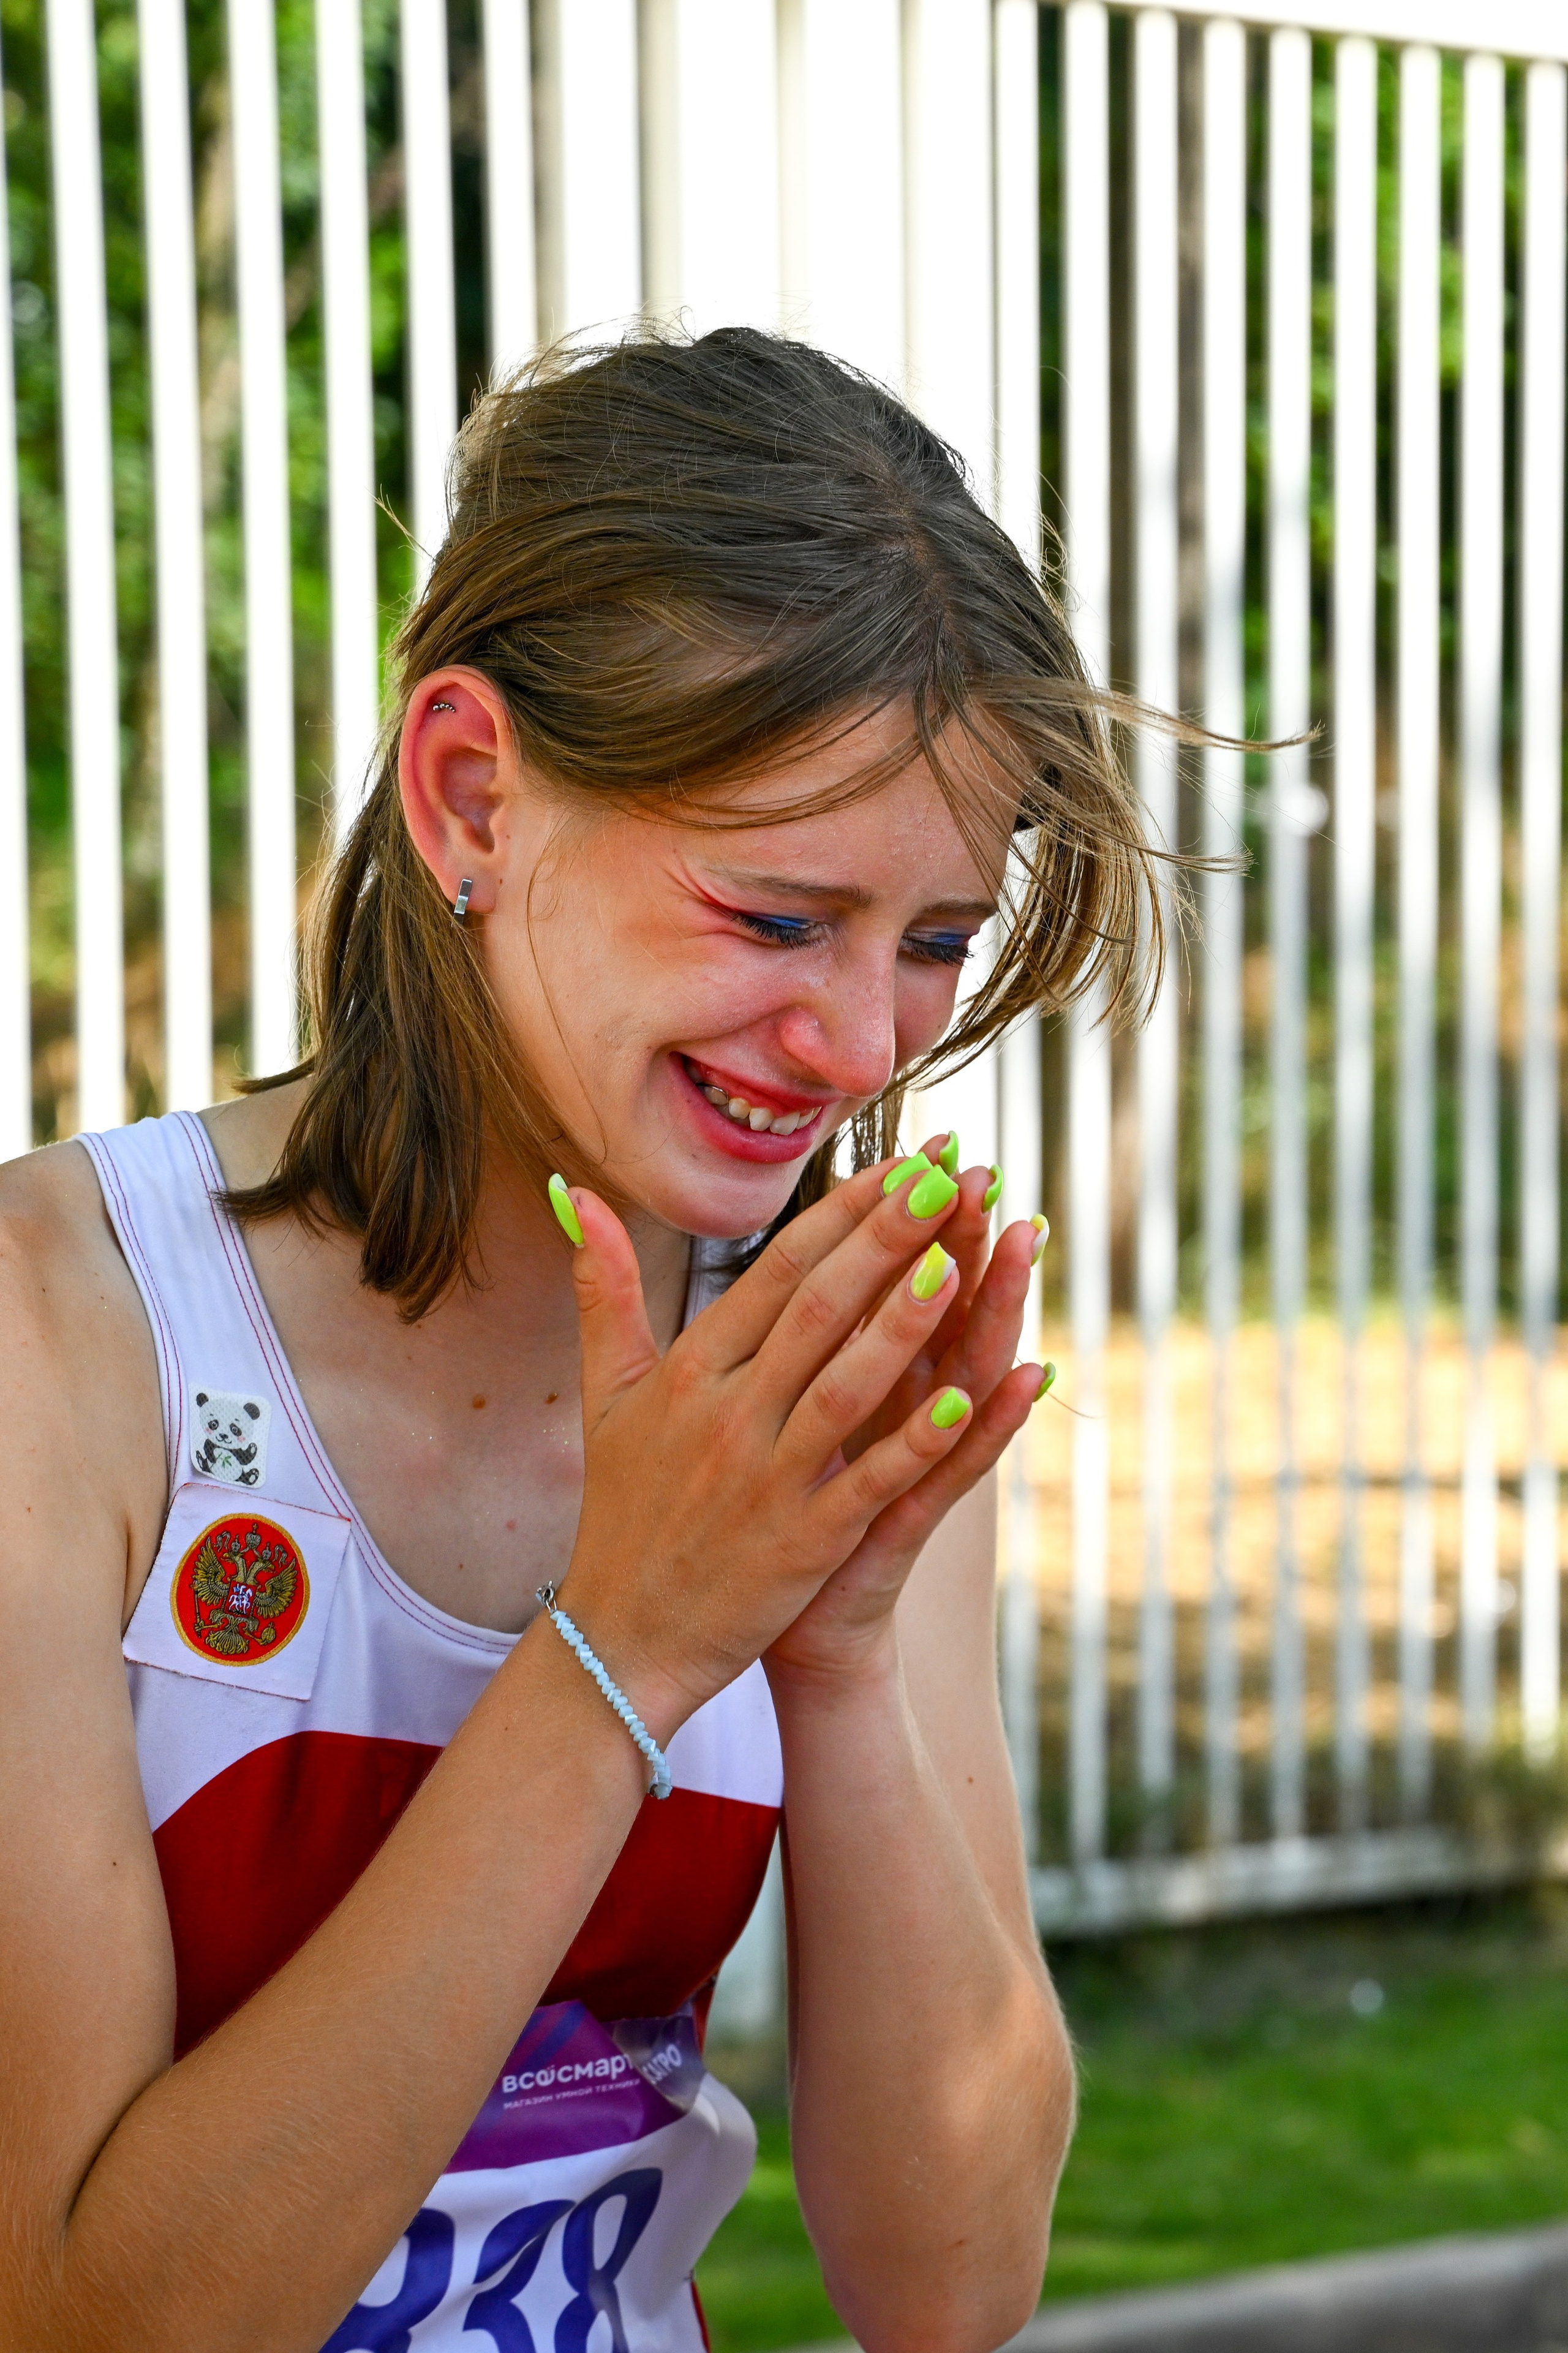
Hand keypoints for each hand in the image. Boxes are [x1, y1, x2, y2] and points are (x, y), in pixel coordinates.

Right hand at [553, 1162, 1005, 1731]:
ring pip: (845, 1386)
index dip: (843, 1214)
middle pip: (817, 1310)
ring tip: (956, 1261)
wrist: (621, 1637)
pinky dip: (912, 1443)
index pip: (777, 1271)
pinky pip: (865, 1482)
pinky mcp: (800, 1541)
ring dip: (903, 1325)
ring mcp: (766, 1478)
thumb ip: (604, 1289)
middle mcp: (728, 1414)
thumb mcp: (604, 1393)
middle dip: (885, 1239)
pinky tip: (961, 1402)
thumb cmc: (621, 1509)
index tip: (902, 1164)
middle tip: (946, 1177)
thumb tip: (576, 1197)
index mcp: (692, 1370)